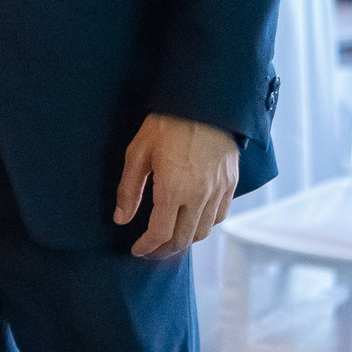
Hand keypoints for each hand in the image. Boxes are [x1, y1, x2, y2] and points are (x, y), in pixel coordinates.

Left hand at [114, 113, 238, 258]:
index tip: (137, 250)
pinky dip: (204, 225)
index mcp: (174, 190)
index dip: (147, 247)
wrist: (204, 101)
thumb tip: (121, 219)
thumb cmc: (167, 123)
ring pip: (204, 231)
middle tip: (150, 250)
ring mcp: (219, 190)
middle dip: (164, 250)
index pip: (160, 233)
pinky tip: (191, 221)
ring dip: (185, 240)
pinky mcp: (231, 183)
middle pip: (183, 239)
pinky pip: (220, 216)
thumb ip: (129, 190)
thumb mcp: (138, 153)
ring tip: (168, 238)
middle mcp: (200, 196)